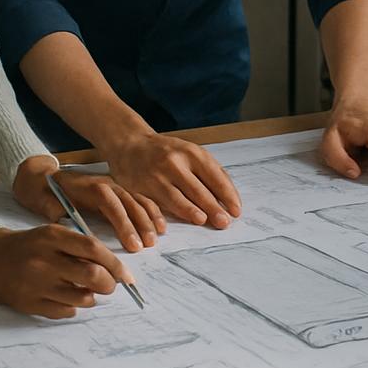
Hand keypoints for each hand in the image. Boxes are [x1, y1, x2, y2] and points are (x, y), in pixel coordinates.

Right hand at [0, 225, 127, 318]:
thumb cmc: (30, 246)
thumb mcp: (53, 234)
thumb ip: (80, 247)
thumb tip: (112, 268)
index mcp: (53, 237)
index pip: (94, 249)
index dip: (116, 264)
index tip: (127, 275)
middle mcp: (45, 260)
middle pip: (92, 275)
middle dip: (109, 284)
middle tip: (109, 285)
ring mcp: (36, 284)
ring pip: (81, 298)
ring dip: (92, 298)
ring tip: (87, 292)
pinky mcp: (29, 304)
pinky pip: (64, 311)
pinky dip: (73, 308)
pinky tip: (68, 299)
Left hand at [12, 156, 164, 251]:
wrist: (42, 177)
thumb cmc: (42, 191)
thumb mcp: (40, 199)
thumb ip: (51, 209)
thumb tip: (64, 222)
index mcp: (89, 187)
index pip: (111, 204)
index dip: (123, 224)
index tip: (131, 245)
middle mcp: (107, 184)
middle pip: (129, 203)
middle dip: (141, 224)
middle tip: (148, 245)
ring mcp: (115, 187)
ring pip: (138, 201)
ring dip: (149, 219)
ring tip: (155, 239)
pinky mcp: (118, 192)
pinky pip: (140, 200)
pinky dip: (151, 212)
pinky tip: (159, 227)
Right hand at [106, 132, 241, 228]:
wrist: (131, 144)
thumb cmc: (168, 152)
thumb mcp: (191, 153)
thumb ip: (210, 172)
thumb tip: (229, 198)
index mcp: (192, 153)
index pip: (215, 177)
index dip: (227, 195)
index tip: (236, 211)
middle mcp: (175, 163)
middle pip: (198, 190)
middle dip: (213, 208)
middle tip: (225, 222)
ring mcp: (157, 176)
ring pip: (177, 198)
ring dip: (192, 212)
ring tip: (204, 221)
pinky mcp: (141, 188)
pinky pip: (157, 204)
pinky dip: (168, 215)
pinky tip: (176, 223)